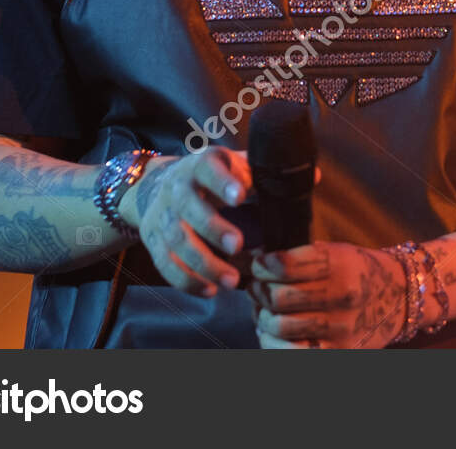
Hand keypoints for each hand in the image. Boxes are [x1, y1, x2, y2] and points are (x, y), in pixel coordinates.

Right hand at [124, 149, 250, 297]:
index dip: (222, 183)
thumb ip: (257, 174)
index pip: (208, 170)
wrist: (159, 184)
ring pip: (177, 241)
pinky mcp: (153, 241)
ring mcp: (163, 216)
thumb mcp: (231, 165)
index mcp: (200, 166)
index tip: (240, 196)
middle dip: (213, 228)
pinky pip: (166, 264)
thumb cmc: (210, 177)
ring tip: (231, 280)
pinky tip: (210, 290)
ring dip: (204, 263)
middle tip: (237, 245)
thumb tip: (301, 182)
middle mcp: (176, 189)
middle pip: (189, 208)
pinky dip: (186, 280)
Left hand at [248, 242, 407, 348]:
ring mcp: (341, 327)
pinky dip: (272, 344)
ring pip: (279, 327)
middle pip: (278, 298)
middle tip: (257, 290)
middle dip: (259, 293)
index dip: (262, 266)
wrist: (401, 298)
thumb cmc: (361, 272)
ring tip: (263, 311)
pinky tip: (273, 334)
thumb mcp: (338, 252)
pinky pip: (290, 353)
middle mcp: (342, 295)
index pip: (284, 266)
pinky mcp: (340, 351)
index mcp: (341, 263)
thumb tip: (256, 264)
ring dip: (262, 318)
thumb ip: (301, 258)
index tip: (258, 266)